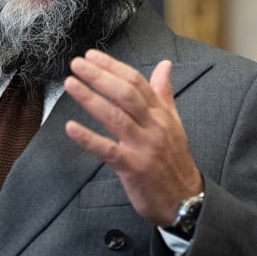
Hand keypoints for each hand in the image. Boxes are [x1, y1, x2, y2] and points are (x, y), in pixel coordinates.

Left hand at [64, 49, 202, 226]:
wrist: (186, 200)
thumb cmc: (174, 159)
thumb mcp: (173, 122)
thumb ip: (164, 92)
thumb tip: (165, 64)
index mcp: (160, 113)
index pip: (136, 82)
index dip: (113, 66)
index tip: (92, 55)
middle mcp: (153, 126)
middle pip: (125, 94)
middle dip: (100, 76)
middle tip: (77, 64)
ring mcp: (143, 147)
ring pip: (116, 117)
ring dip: (91, 99)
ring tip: (71, 84)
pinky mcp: (133, 168)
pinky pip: (108, 150)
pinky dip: (88, 138)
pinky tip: (70, 127)